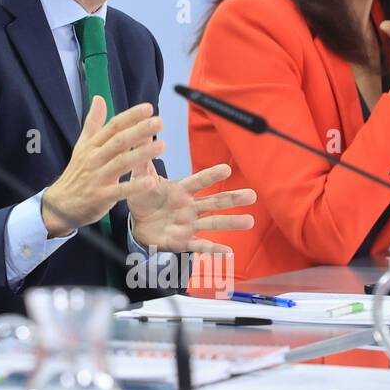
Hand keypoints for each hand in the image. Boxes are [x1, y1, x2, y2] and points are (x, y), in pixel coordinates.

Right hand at [40, 98, 164, 238]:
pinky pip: (120, 191)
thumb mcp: (81, 146)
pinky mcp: (100, 197)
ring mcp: (97, 178)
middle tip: (159, 121)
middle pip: (118, 141)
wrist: (60, 204)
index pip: (112, 126)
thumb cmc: (76, 173)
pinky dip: (135, 186)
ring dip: (141, 154)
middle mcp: (94, 158)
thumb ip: (92, 122)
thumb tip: (99, 98)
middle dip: (139, 131)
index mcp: (92, 145)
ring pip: (121, 163)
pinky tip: (151, 181)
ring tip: (162, 145)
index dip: (130, 116)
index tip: (148, 107)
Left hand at [127, 161, 255, 252]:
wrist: (137, 223)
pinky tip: (228, 252)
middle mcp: (190, 207)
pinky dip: (213, 249)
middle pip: (214, 201)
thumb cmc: (144, 197)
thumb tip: (141, 137)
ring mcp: (189, 224)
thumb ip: (143, 161)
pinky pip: (200, 245)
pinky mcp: (183, 241)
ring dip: (231, 222)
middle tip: (252, 195)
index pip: (198, 181)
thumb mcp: (141, 179)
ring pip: (213, 223)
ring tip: (250, 221)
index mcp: (181, 190)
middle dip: (232, 198)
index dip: (211, 176)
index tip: (227, 169)